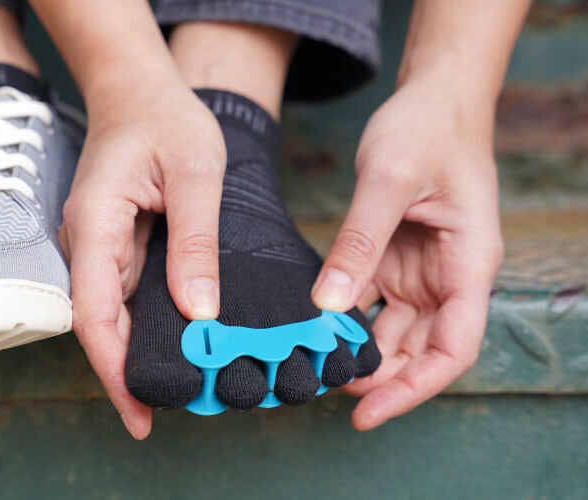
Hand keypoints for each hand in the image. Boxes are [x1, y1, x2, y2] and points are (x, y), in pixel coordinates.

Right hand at [60, 66, 225, 438]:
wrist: (138, 92)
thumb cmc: (165, 119)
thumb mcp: (195, 173)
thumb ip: (195, 241)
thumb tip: (198, 311)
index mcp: (96, 224)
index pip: (95, 314)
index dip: (114, 372)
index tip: (139, 418)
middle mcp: (87, 243)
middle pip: (100, 325)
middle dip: (131, 373)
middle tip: (179, 410)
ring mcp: (98, 247)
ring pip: (113, 316)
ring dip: (141, 352)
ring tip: (187, 385)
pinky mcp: (115, 247)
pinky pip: (127, 296)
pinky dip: (151, 324)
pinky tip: (182, 340)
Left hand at [311, 73, 504, 429]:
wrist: (432, 98)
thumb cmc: (427, 129)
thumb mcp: (389, 179)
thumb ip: (360, 243)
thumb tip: (328, 305)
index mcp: (468, 264)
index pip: (453, 349)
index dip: (414, 388)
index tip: (368, 412)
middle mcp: (449, 277)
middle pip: (421, 350)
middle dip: (380, 379)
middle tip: (325, 389)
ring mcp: (422, 271)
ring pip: (394, 332)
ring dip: (360, 353)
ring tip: (314, 365)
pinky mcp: (396, 259)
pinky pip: (372, 301)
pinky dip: (346, 319)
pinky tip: (314, 328)